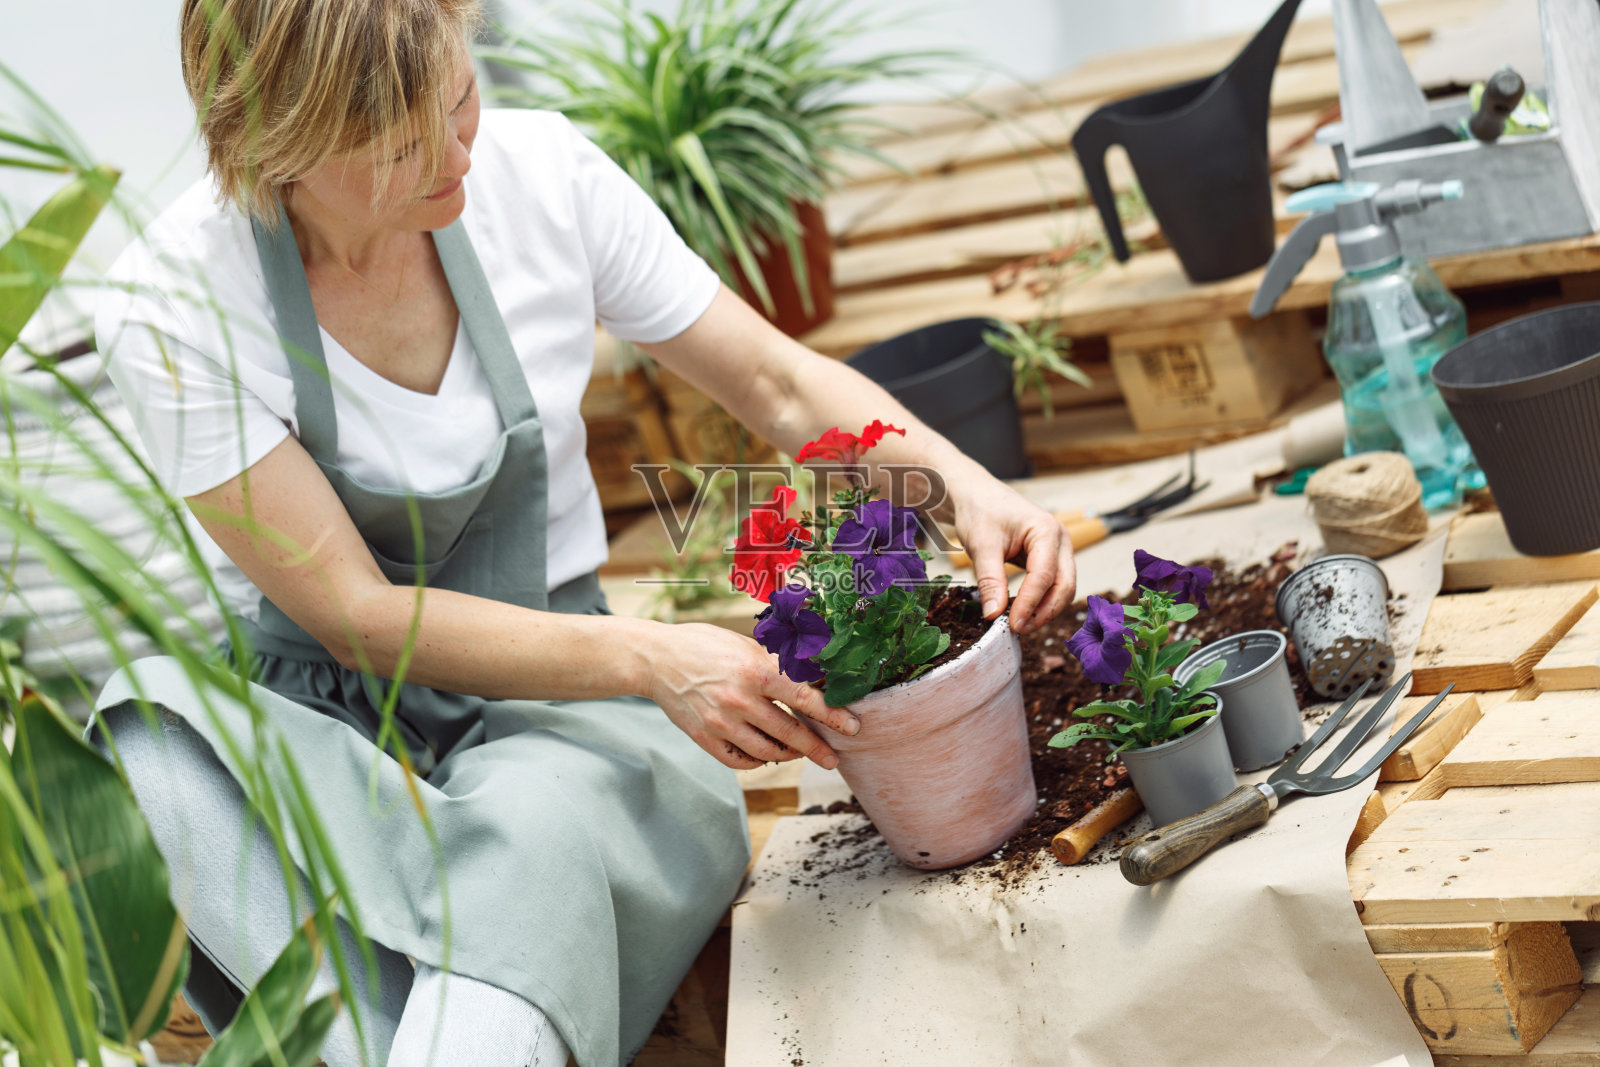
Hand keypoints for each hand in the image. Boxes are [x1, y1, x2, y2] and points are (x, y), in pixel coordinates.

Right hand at [643, 622, 860, 770]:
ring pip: (768, 753)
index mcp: (755, 671)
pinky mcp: (704, 738)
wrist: (657, 658)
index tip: (852, 727)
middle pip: (790, 733)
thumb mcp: (746, 644)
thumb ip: (777, 664)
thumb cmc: (705, 645)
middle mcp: (740, 700)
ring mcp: (721, 722)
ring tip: (799, 752)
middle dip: (817, 748)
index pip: (805, 698)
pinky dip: (758, 761)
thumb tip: (815, 678)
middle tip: (833, 758)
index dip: (832, 716)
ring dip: (789, 755)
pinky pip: (740, 761)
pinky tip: (766, 755)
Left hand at [949, 479, 1076, 633]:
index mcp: (1047, 530)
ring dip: (1044, 610)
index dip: (1030, 603)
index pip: (1044, 575)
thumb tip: (993, 615)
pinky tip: (1021, 613)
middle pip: (1064, 585)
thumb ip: (990, 581)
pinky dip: (1040, 601)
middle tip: (1017, 629)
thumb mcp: (981, 546)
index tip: (1012, 624)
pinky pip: (1052, 585)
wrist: (976, 494)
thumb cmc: (980, 511)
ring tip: (1018, 625)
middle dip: (1044, 611)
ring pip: (1062, 588)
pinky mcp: (1050, 558)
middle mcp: (1060, 540)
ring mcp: (1058, 549)